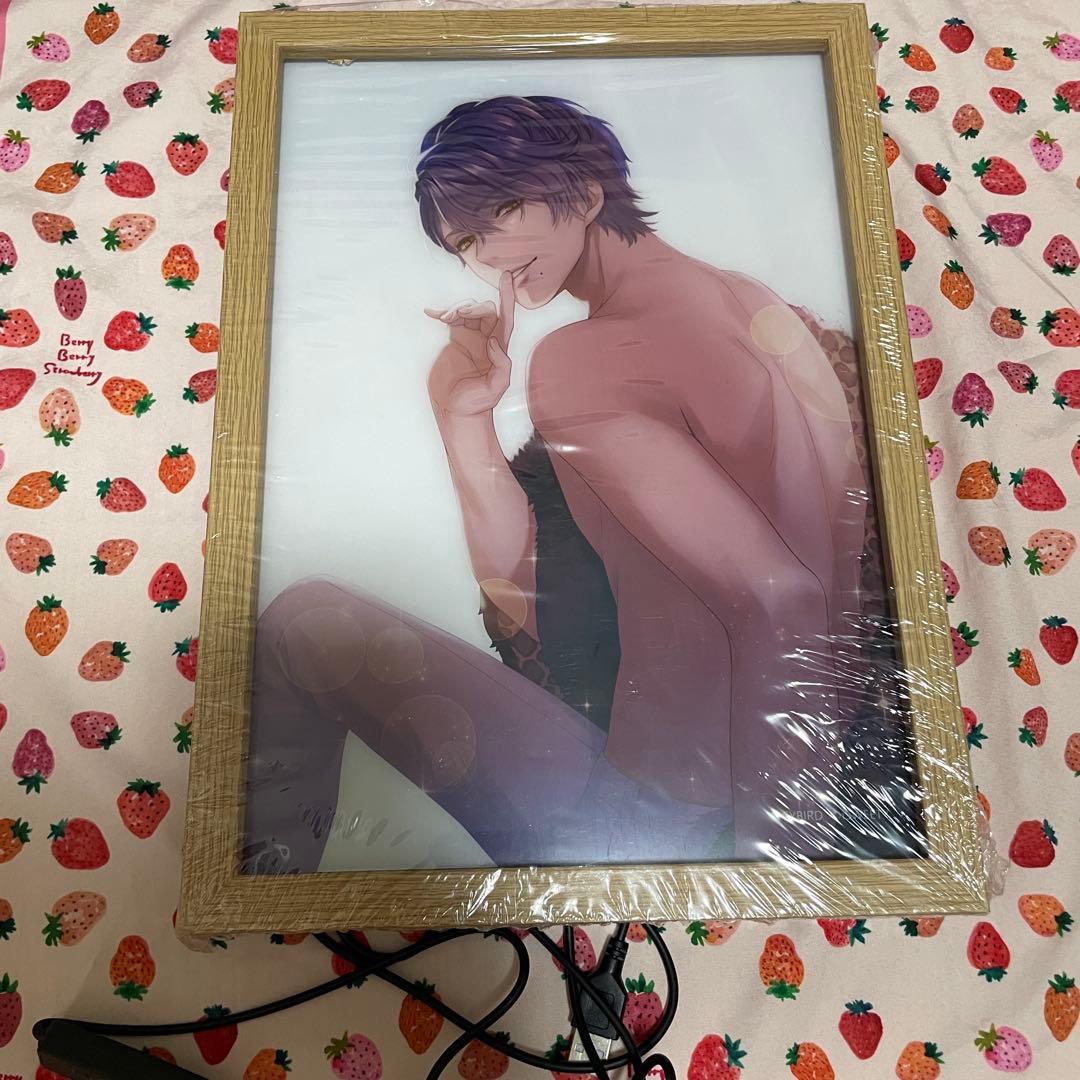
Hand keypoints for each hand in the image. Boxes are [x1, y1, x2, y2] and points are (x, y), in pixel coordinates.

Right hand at [426, 271, 515, 416]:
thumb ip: (501, 366)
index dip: (508, 297)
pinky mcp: (454, 341)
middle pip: (485, 311)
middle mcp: (487, 340)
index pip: (507, 318)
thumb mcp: (496, 388)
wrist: (457, 410)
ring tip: (446, 317)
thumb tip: (493, 341)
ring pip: (468, 312)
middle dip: (474, 307)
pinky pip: (451, 320)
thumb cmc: (479, 402)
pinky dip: (442, 313)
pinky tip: (432, 313)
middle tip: (458, 315)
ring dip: (458, 309)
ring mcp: (470, 339)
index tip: (506, 278)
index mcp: (499, 348)